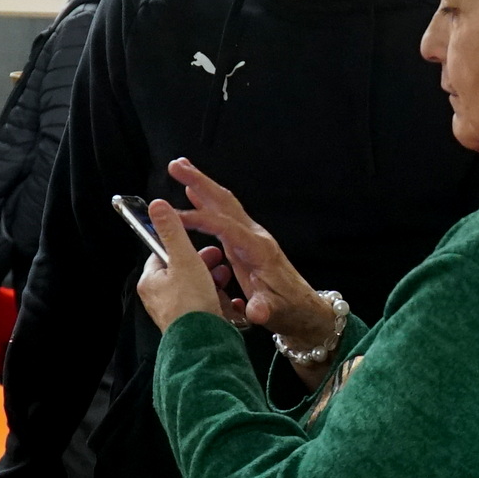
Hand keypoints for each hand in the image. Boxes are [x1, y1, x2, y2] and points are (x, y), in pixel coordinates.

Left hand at [135, 200, 227, 332]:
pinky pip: (202, 303)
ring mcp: (175, 312)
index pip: (162, 253)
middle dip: (202, 263)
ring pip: (194, 287)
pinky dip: (214, 297)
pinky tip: (225, 297)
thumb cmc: (190, 302)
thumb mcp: (183, 258)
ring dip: (211, 279)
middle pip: (180, 270)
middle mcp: (158, 298)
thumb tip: (157, 206)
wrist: (204, 342)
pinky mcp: (191, 323)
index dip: (182, 245)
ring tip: (223, 276)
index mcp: (150, 281)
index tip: (198, 245)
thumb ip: (173, 231)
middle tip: (217, 259)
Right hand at [167, 158, 331, 344]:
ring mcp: (251, 236)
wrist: (304, 308)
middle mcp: (254, 236)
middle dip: (201, 182)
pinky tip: (195, 193)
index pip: (224, 226)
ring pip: (224, 204)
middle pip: (225, 202)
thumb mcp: (276, 311)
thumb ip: (264, 309)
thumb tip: (256, 311)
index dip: (199, 219)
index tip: (174, 215)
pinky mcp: (246, 241)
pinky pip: (224, 215)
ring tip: (180, 168)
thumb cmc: (289, 308)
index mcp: (258, 250)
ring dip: (202, 185)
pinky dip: (208, 201)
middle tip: (176, 166)